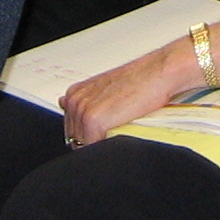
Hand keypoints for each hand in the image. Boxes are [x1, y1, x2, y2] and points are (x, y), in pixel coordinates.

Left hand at [60, 38, 195, 145]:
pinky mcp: (94, 121)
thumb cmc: (138, 80)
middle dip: (94, 138)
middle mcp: (74, 101)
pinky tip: (122, 129)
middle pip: (76, 139)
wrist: (157, 73)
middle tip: (117, 125)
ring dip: (102, 141)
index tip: (106, 126)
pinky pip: (95, 147)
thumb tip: (62, 102)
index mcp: (75, 93)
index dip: (89, 133)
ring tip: (121, 124)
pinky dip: (108, 144)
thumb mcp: (104, 88)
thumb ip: (82, 98)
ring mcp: (83, 111)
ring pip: (85, 145)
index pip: (72, 129)